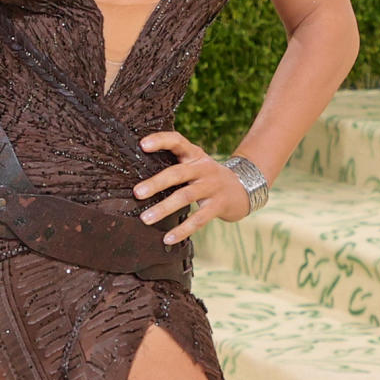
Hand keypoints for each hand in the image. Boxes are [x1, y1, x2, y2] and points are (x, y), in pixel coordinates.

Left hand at [134, 129, 256, 243]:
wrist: (243, 188)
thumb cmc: (207, 176)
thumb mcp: (195, 163)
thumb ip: (174, 164)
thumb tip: (138, 178)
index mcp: (194, 154)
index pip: (177, 141)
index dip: (160, 140)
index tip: (142, 145)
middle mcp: (203, 168)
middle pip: (177, 173)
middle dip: (156, 183)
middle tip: (136, 193)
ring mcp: (212, 186)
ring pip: (185, 197)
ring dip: (164, 208)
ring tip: (145, 219)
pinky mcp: (218, 205)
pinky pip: (198, 219)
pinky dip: (182, 230)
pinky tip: (167, 239)